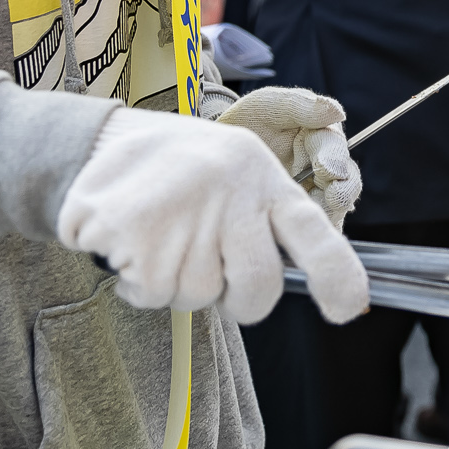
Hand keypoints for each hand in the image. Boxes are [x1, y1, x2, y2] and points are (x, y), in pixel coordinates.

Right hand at [57, 112, 368, 323]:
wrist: (99, 139)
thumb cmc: (181, 168)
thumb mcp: (237, 171)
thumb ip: (266, 220)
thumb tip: (306, 279)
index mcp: (263, 179)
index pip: (312, 231)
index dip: (335, 274)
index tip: (349, 309)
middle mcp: (231, 195)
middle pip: (257, 289)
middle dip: (238, 299)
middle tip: (209, 269)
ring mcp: (185, 216)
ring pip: (196, 297)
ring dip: (174, 282)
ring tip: (157, 233)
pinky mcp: (137, 237)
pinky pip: (149, 294)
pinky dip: (135, 282)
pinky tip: (127, 240)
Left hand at [217, 86, 362, 227]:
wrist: (220, 151)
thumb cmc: (248, 121)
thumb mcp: (267, 104)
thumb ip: (299, 105)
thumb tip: (336, 112)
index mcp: (322, 135)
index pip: (336, 148)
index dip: (334, 159)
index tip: (326, 169)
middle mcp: (327, 165)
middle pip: (347, 182)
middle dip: (341, 192)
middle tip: (330, 199)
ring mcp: (317, 193)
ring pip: (337, 209)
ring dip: (329, 216)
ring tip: (311, 222)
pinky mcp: (303, 215)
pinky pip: (317, 229)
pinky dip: (312, 235)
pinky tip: (300, 240)